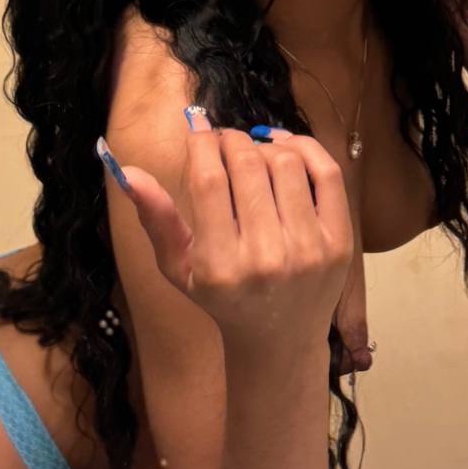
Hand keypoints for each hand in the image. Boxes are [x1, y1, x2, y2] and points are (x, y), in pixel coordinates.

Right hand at [115, 126, 353, 356]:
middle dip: (230, 140)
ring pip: (286, 162)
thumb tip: (127, 170)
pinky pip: (327, 173)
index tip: (197, 129)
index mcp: (219, 265)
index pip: (209, 180)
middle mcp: (266, 257)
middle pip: (247, 165)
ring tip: (251, 153)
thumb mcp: (178, 267)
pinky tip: (285, 147)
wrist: (279, 340)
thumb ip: (155, 218)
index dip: (202, 143)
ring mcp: (309, 249)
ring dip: (264, 145)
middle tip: (223, 141)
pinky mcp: (340, 241)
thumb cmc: (222, 299)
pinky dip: (305, 148)